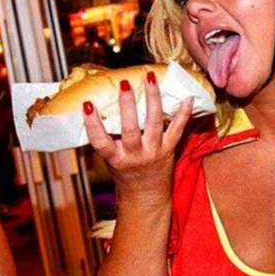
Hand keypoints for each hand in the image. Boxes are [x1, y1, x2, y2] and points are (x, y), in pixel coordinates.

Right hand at [83, 71, 193, 196]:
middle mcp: (135, 156)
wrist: (146, 196)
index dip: (92, 124)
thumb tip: (97, 108)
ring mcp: (154, 152)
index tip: (87, 105)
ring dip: (152, 99)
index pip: (100, 142)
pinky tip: (188, 98)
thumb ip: (108, 138)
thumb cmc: (124, 173)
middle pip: (130, 130)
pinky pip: (178, 130)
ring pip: (154, 123)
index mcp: (116, 158)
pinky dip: (183, 114)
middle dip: (127, 106)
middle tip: (124, 84)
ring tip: (150, 79)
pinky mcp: (169, 150)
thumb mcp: (111, 158)